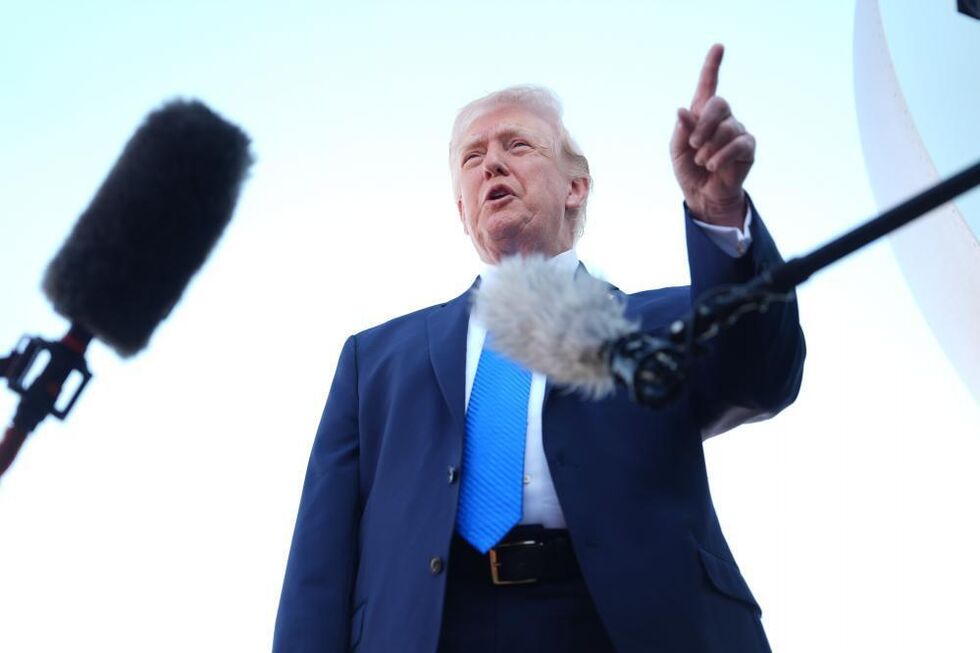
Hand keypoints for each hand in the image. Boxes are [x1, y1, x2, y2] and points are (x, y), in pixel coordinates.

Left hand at [670, 44, 754, 227]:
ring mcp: (737, 131)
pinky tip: (712, 165)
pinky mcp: (747, 147)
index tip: (718, 47)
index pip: (708, 85)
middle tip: (693, 144)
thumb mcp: (678, 150)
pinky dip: (722, 154)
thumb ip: (681, 130)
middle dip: (704, 123)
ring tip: (702, 162)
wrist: (703, 195)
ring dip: (709, 147)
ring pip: (727, 127)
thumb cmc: (689, 170)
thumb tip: (683, 110)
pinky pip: (738, 144)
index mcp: (702, 114)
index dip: (713, 66)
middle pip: (719, 103)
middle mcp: (722, 119)